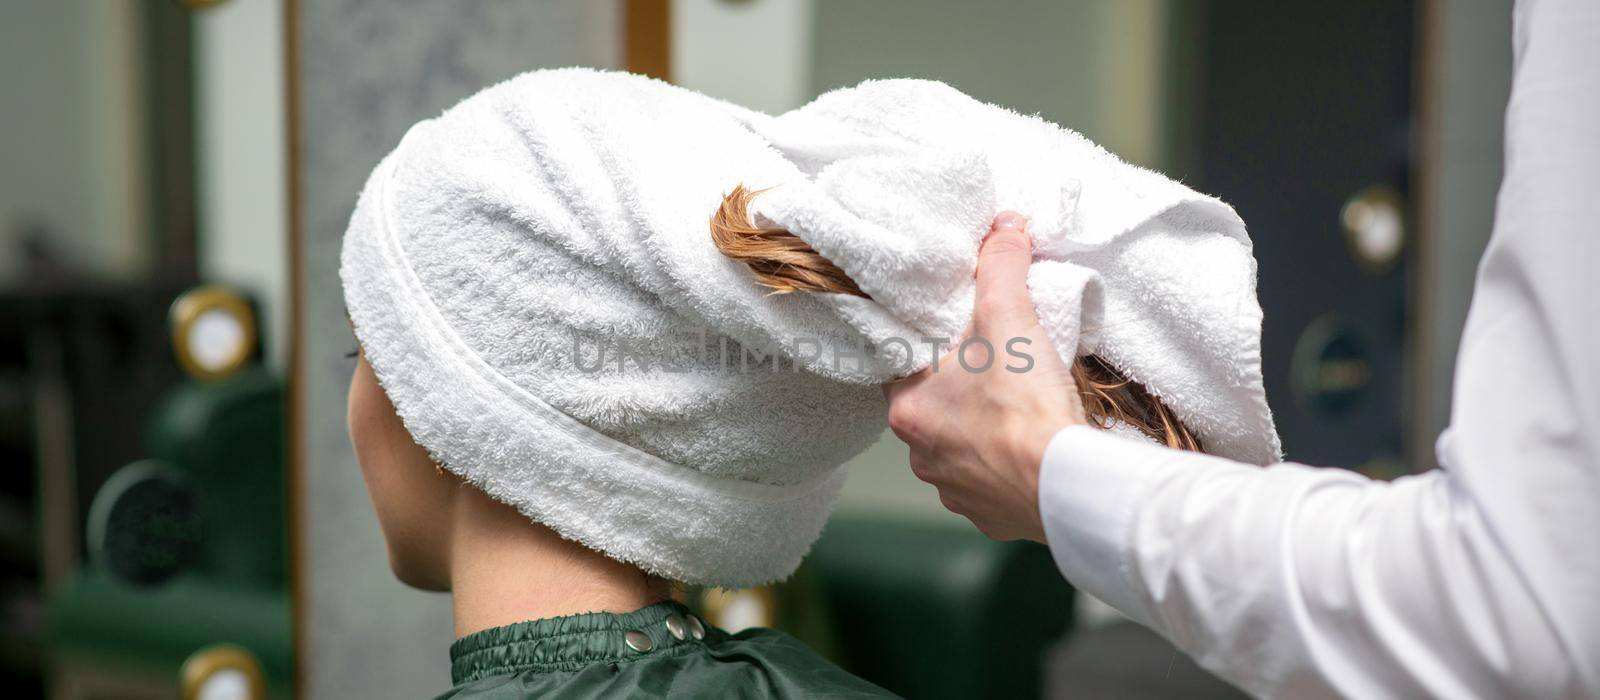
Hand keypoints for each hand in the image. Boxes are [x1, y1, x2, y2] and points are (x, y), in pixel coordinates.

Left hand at [884, 211, 1086, 541]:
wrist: (1068, 484)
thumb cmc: (1026, 406)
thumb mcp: (1010, 317)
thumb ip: (1000, 267)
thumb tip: (1004, 228)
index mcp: (907, 409)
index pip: (906, 368)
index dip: (934, 349)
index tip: (961, 339)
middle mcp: (920, 456)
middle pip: (936, 408)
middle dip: (965, 389)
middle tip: (1000, 369)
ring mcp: (953, 490)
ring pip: (962, 448)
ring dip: (985, 430)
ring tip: (1021, 409)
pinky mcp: (989, 516)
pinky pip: (990, 483)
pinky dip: (1007, 466)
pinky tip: (1032, 447)